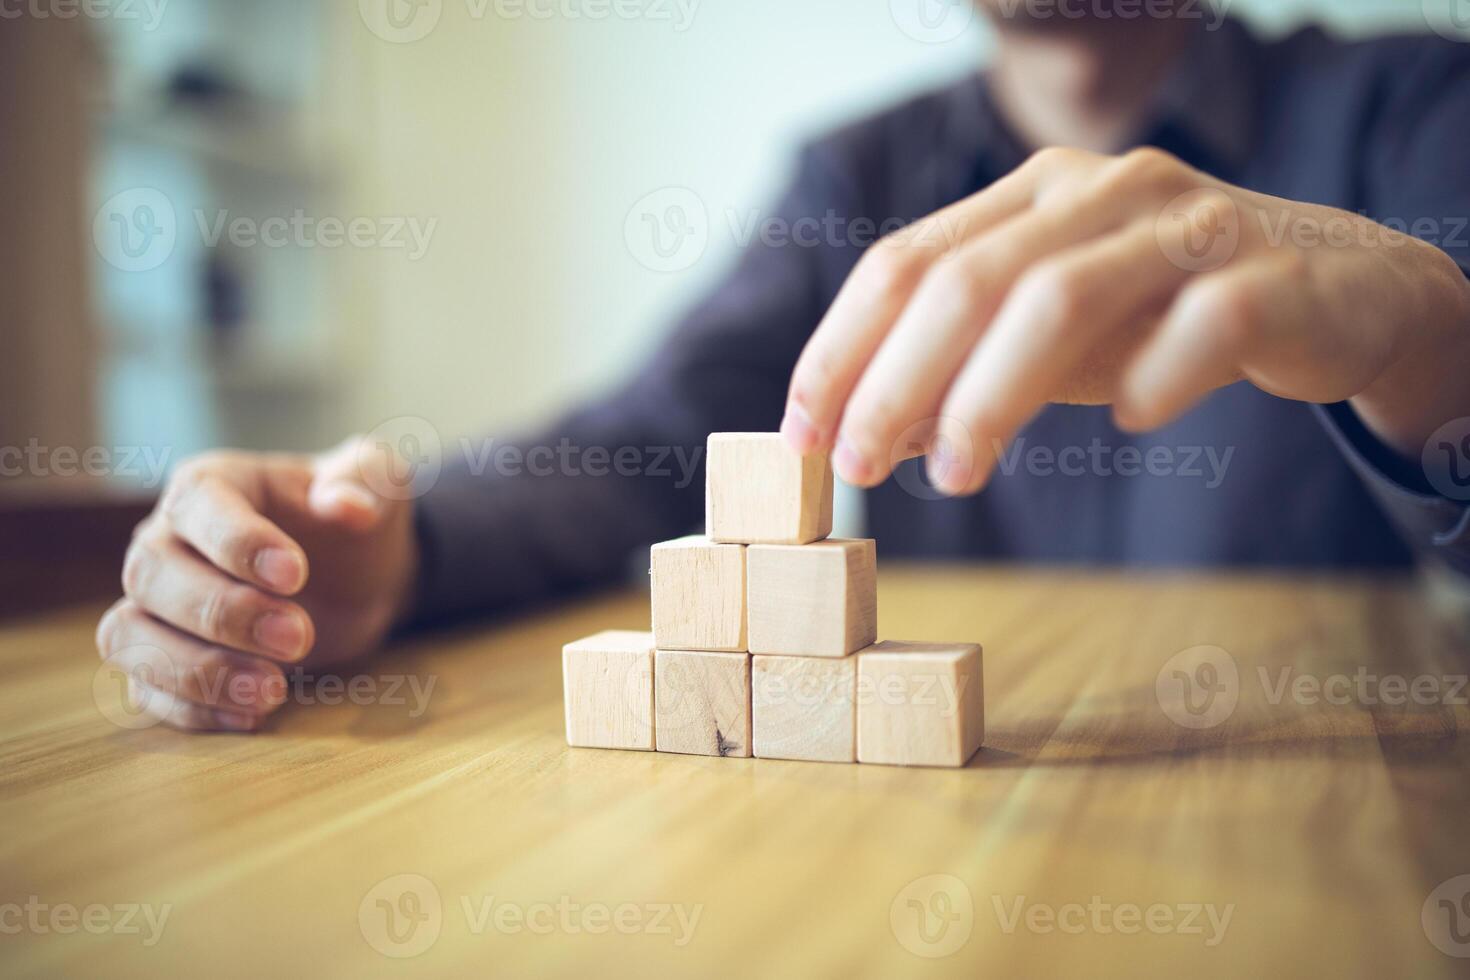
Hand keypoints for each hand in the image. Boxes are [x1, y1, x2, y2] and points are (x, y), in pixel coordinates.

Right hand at [95, 437, 418, 731]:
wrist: (357, 578)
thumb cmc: (354, 522)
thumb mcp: (377, 486)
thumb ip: (368, 483)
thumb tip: (349, 506)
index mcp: (214, 484)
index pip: (197, 502)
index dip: (238, 541)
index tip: (296, 575)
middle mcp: (167, 539)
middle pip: (151, 573)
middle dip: (224, 613)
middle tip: (298, 637)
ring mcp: (156, 603)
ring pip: (129, 635)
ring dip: (196, 670)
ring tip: (273, 692)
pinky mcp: (162, 658)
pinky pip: (145, 688)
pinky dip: (191, 709)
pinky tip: (253, 716)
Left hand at [780, 146, 1469, 493]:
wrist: (1340, 292)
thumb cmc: (1168, 317)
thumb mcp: (1052, 344)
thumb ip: (969, 373)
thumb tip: (872, 434)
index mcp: (1033, 197)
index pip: (905, 262)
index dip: (840, 348)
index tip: (802, 434)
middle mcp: (1102, 192)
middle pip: (966, 281)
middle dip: (894, 382)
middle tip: (857, 470)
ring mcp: (1189, 225)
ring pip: (1062, 297)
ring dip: (991, 396)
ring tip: (955, 476)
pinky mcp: (1274, 275)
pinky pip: (1203, 325)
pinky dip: (1155, 378)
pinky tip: (1132, 418)